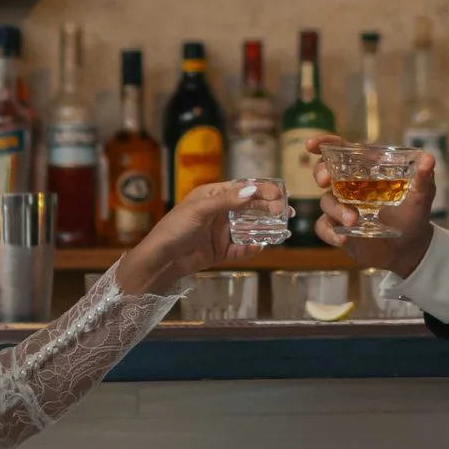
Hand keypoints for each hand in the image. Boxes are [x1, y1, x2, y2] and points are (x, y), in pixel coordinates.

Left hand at [113, 177, 284, 297]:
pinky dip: (252, 248)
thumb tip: (253, 190)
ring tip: (283, 228)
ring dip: (265, 228)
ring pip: (249, 228)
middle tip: (286, 211)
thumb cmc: (175, 228)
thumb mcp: (200, 210)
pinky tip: (261, 246)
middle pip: (250, 208)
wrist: (161, 259)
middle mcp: (219, 211)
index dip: (262, 189)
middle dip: (269, 208)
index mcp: (213, 196)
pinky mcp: (221, 251)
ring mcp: (221, 231)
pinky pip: (241, 248)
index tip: (279, 193)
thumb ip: (227, 201)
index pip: (242, 189)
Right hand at [318, 147, 436, 276]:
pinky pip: (324, 228)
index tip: (313, 144)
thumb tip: (429, 159)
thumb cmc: (414, 216)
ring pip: (326, 202)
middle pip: (324, 171)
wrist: (409, 249)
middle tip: (326, 180)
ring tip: (353, 220)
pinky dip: (330, 233)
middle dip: (320, 172)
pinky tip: (343, 238)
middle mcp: (349, 186)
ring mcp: (342, 207)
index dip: (325, 144)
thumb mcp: (422, 197)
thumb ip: (423, 178)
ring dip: (336, 209)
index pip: (342, 151)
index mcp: (366, 171)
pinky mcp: (338, 228)